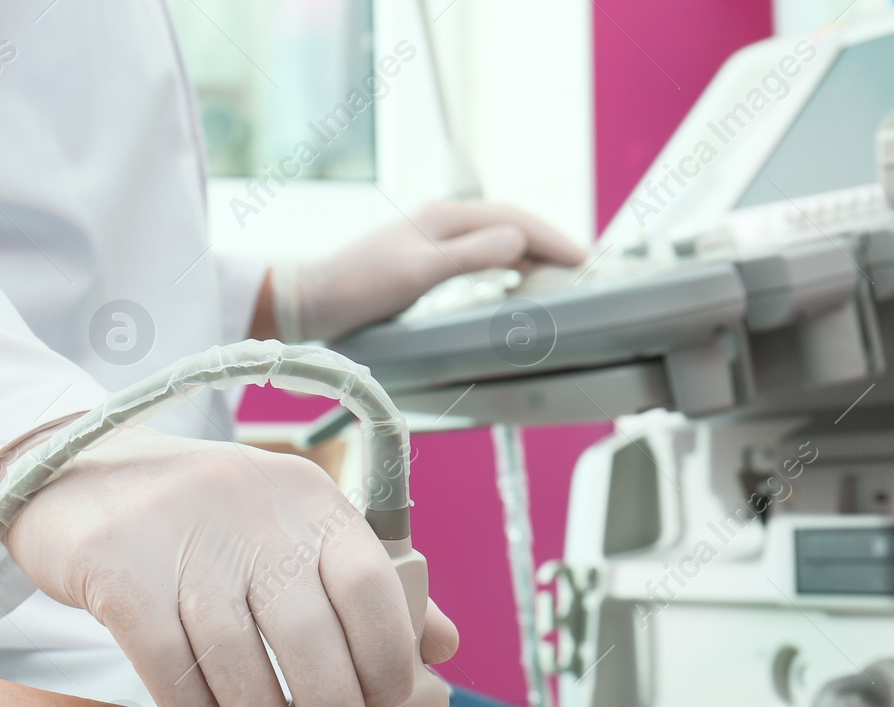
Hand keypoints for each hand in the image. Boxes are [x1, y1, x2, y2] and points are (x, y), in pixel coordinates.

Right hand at [4, 427, 459, 706]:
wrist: (77, 474)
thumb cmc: (204, 519)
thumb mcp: (289, 528)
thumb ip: (364, 582)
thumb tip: (443, 645)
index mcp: (308, 500)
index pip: (368, 581)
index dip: (386, 652)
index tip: (388, 705)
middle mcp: (253, 513)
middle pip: (308, 634)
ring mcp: (182, 540)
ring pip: (238, 658)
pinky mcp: (119, 570)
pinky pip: (167, 661)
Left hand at [270, 200, 585, 342]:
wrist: (310, 301)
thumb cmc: (357, 288)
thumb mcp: (419, 273)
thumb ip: (471, 256)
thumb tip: (520, 243)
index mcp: (445, 217)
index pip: (514, 220)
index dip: (552, 238)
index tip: (582, 259)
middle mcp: (441, 220)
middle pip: (509, 223)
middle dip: (547, 242)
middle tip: (580, 266)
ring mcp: (431, 238)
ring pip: (495, 237)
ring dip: (529, 252)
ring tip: (556, 273)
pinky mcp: (421, 258)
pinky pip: (478, 253)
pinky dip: (505, 263)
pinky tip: (511, 279)